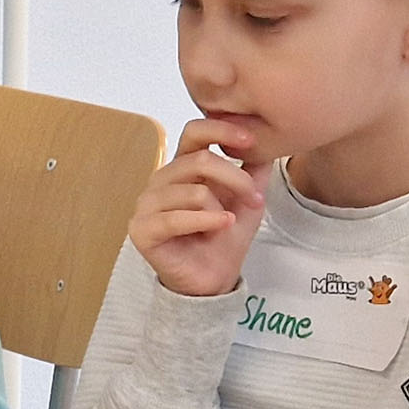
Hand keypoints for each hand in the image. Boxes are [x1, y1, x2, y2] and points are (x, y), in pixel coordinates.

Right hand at [130, 124, 270, 298]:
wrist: (213, 278)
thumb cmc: (224, 237)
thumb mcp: (248, 197)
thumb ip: (255, 167)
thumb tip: (267, 138)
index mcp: (181, 166)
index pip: (194, 131)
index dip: (222, 129)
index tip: (250, 140)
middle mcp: (160, 180)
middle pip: (199, 160)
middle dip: (235, 179)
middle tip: (255, 199)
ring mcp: (147, 204)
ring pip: (192, 191)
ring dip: (220, 208)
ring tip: (230, 222)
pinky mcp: (142, 230)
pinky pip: (176, 218)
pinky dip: (205, 222)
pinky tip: (223, 224)